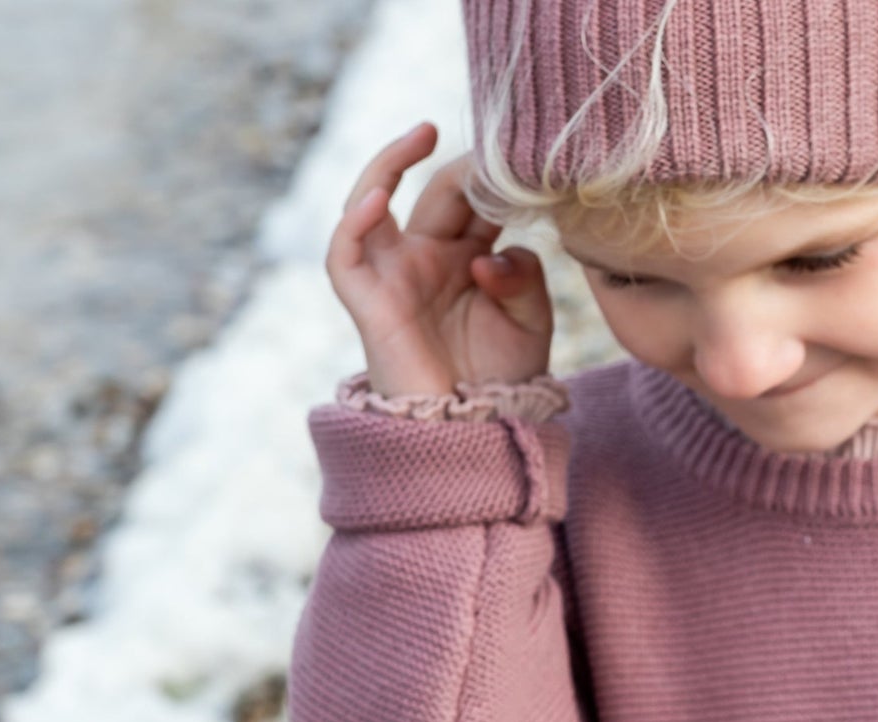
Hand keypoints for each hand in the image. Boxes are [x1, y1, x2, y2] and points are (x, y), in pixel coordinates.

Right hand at [329, 122, 555, 398]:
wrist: (478, 433)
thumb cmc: (503, 379)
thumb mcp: (533, 323)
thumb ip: (524, 278)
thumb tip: (488, 255)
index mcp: (467, 257)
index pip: (474, 201)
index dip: (492, 180)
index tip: (524, 165)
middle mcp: (426, 258)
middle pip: (436, 194)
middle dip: (462, 171)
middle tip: (494, 155)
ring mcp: (393, 276)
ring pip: (372, 202)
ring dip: (391, 162)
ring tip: (424, 133)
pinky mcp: (368, 302)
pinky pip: (344, 251)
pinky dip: (354, 219)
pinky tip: (380, 196)